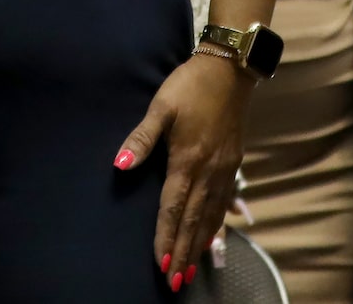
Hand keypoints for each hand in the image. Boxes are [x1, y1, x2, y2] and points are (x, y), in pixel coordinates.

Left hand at [114, 52, 251, 290]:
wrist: (230, 70)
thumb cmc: (190, 86)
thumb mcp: (161, 107)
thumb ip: (140, 139)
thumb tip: (119, 166)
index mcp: (187, 161)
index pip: (172, 209)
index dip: (165, 238)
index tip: (160, 265)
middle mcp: (208, 172)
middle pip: (193, 221)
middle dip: (182, 252)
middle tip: (175, 282)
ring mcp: (224, 170)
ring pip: (211, 217)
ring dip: (199, 245)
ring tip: (190, 269)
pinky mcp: (233, 164)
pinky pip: (224, 204)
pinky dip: (216, 226)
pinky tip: (211, 238)